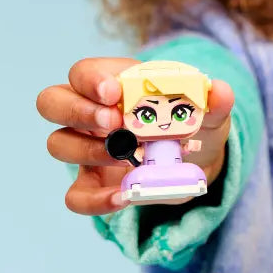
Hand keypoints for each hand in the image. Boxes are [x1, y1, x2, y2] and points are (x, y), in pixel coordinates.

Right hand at [37, 57, 234, 214]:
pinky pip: (76, 196)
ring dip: (87, 150)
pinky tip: (122, 197)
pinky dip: (95, 200)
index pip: (83, 72)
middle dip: (78, 110)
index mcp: (113, 83)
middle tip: (113, 122)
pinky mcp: (92, 183)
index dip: (91, 79)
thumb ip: (214, 102)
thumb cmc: (192, 122)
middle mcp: (89, 112)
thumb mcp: (208, 112)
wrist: (196, 159)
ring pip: (58, 143)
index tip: (113, 92)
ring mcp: (85, 148)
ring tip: (124, 155)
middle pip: (52, 101)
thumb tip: (220, 91)